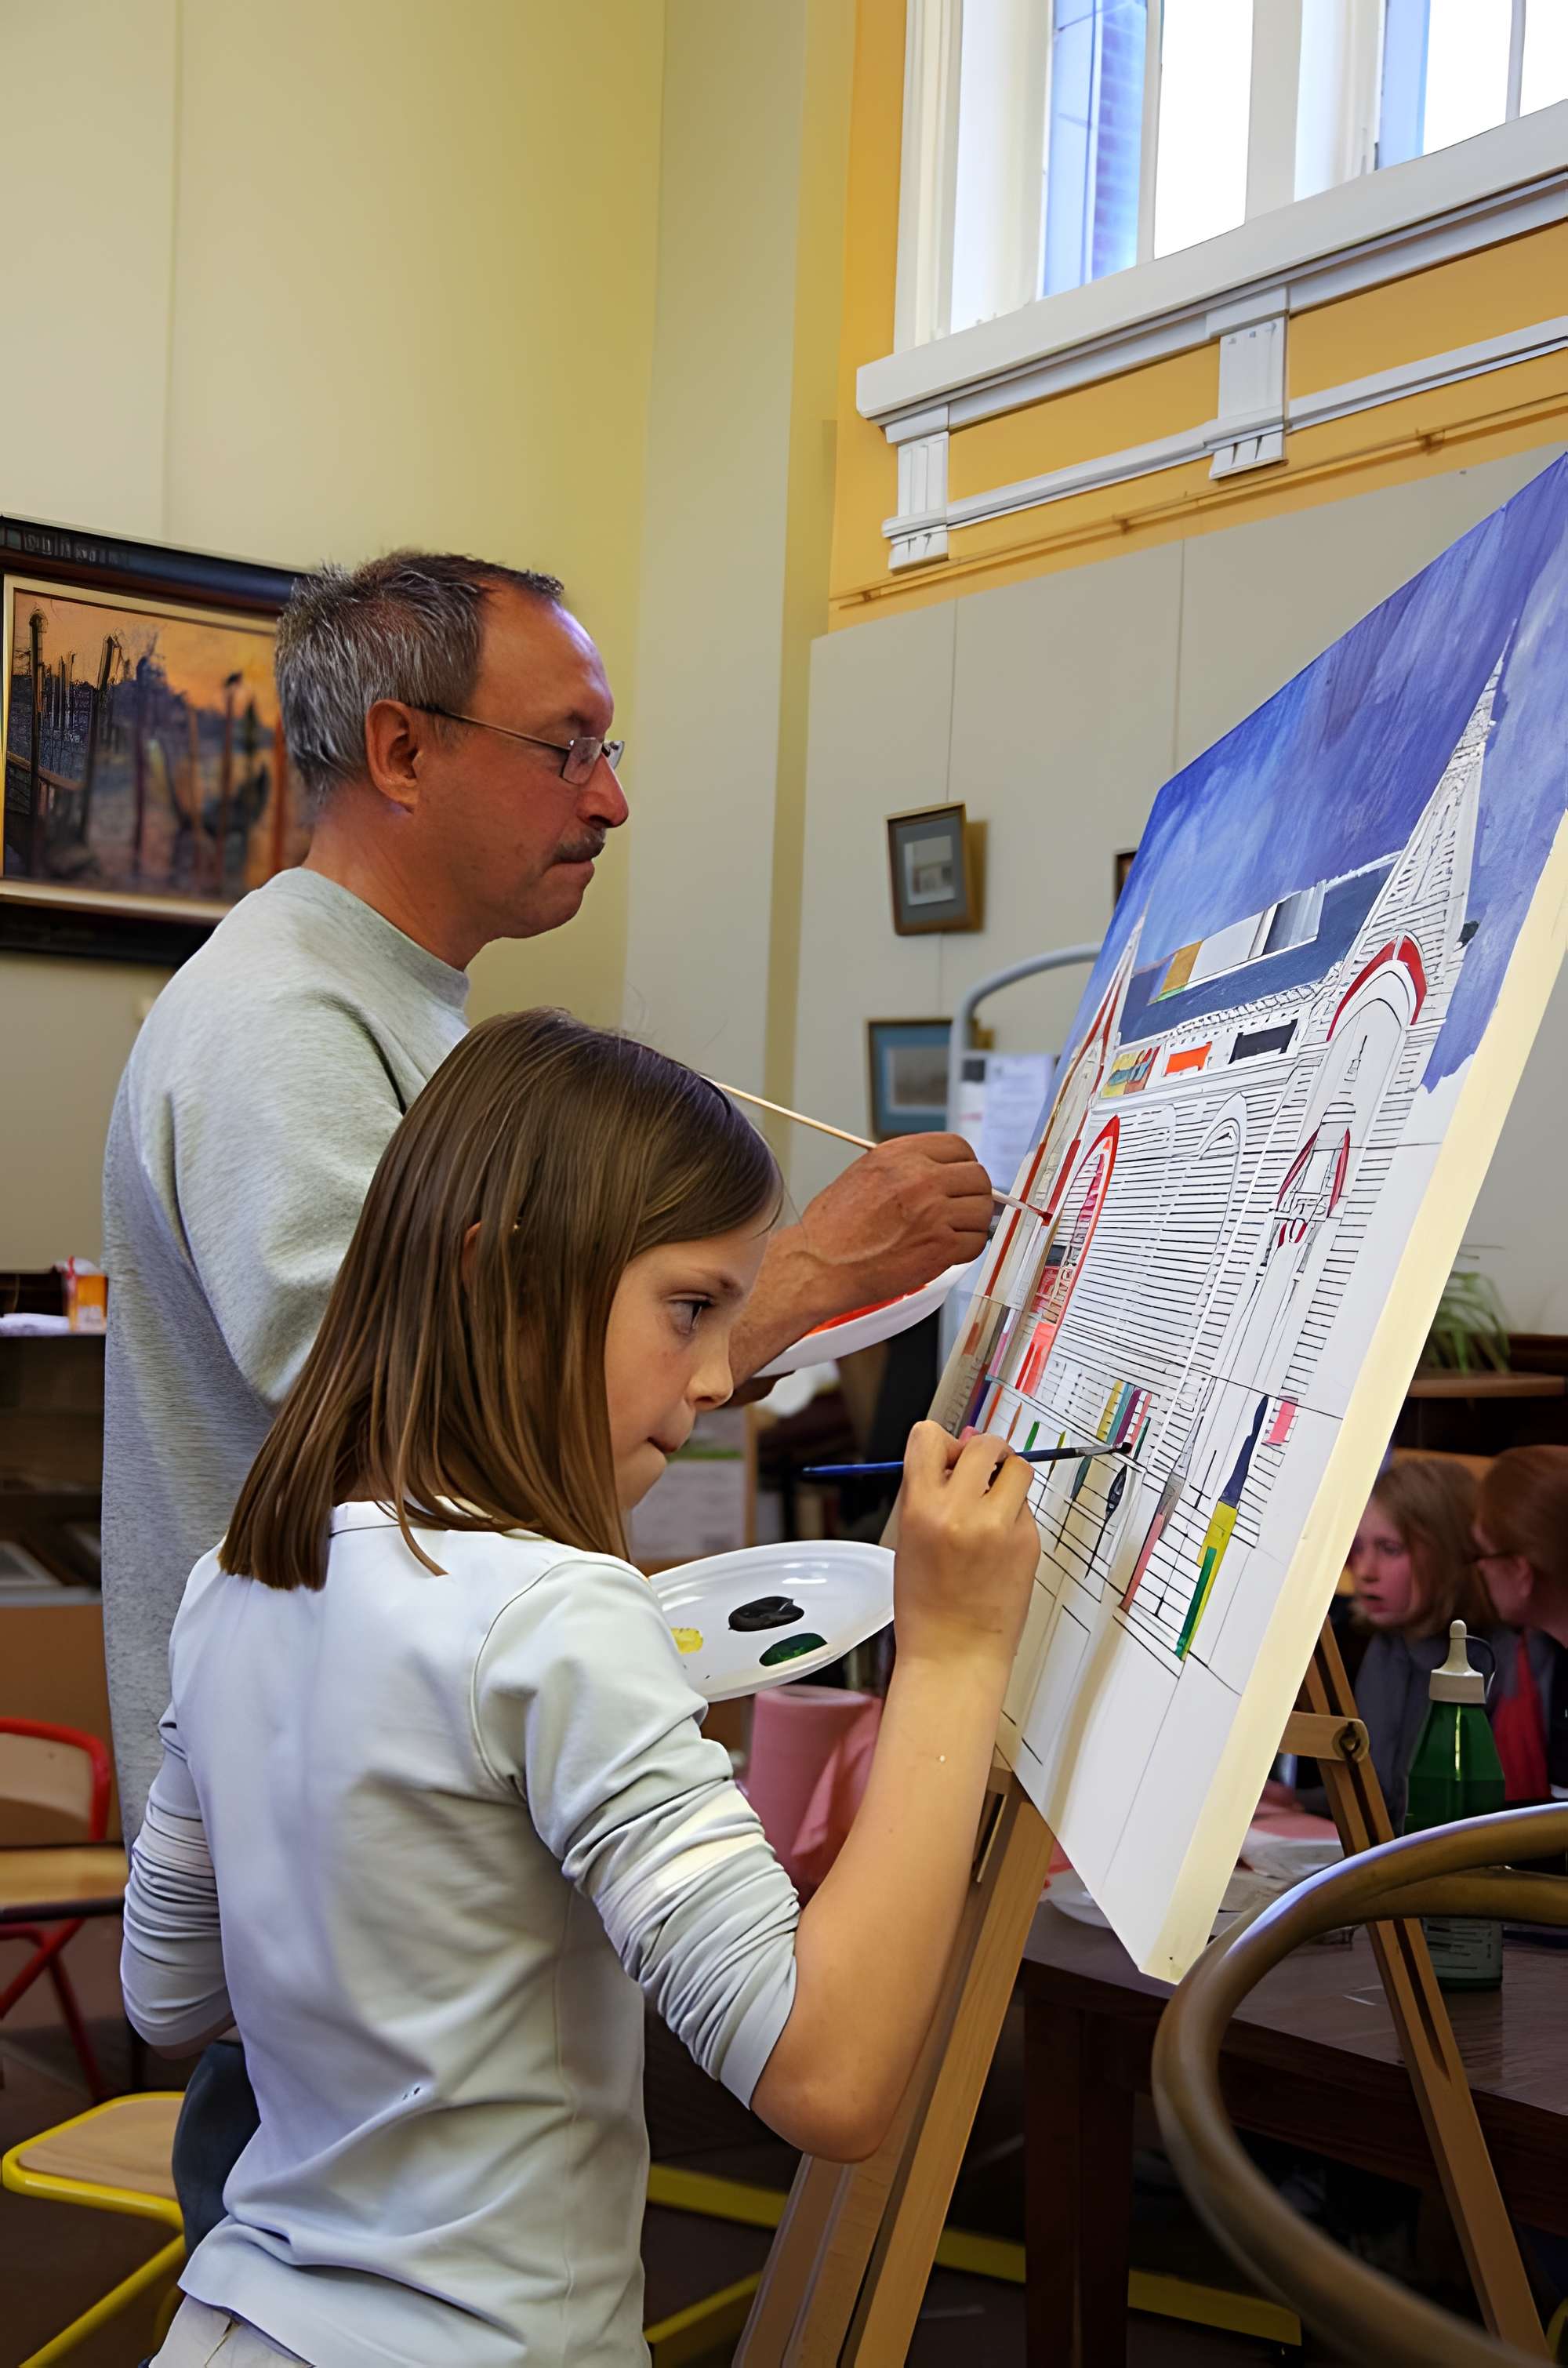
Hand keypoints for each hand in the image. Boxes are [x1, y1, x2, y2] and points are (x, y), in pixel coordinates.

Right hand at [795, 1134, 993, 1314]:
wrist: (819, 1266)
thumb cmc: (833, 1229)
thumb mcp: (864, 1174)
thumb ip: (906, 1167)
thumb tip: (942, 1172)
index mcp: (900, 1155)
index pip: (958, 1146)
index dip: (963, 1165)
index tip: (960, 1179)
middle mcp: (920, 1178)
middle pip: (978, 1178)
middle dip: (972, 1195)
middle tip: (960, 1210)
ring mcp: (933, 1212)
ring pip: (982, 1211)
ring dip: (971, 1224)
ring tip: (949, 1233)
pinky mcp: (940, 1246)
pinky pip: (976, 1242)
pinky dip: (965, 1250)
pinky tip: (944, 1251)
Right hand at [893, 1423, 1039, 1672]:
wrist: (955, 1652)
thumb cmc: (926, 1605)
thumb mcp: (907, 1538)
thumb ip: (927, 1490)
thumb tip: (954, 1449)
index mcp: (922, 1508)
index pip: (929, 1436)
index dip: (941, 1442)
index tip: (947, 1453)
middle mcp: (963, 1512)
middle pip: (983, 1444)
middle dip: (982, 1453)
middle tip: (978, 1472)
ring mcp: (1001, 1527)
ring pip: (1016, 1468)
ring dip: (1006, 1477)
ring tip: (993, 1504)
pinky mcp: (1029, 1542)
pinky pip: (1026, 1506)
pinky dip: (1014, 1513)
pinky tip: (998, 1542)